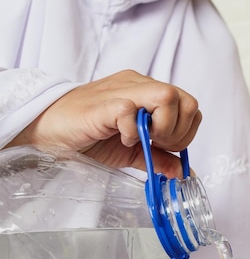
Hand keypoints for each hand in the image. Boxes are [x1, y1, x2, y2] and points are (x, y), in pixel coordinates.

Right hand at [7, 70, 201, 175]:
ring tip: (138, 140)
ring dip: (161, 128)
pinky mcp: (103, 104)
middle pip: (187, 100)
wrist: (49, 130)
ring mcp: (122, 90)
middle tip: (154, 144)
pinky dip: (132, 130)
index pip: (190, 106)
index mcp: (149, 94)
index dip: (185, 132)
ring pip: (167, 96)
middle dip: (177, 132)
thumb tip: (184, 172)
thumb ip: (159, 158)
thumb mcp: (132, 152)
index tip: (163, 147)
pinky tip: (120, 139)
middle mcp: (139, 86)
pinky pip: (131, 109)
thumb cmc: (89, 136)